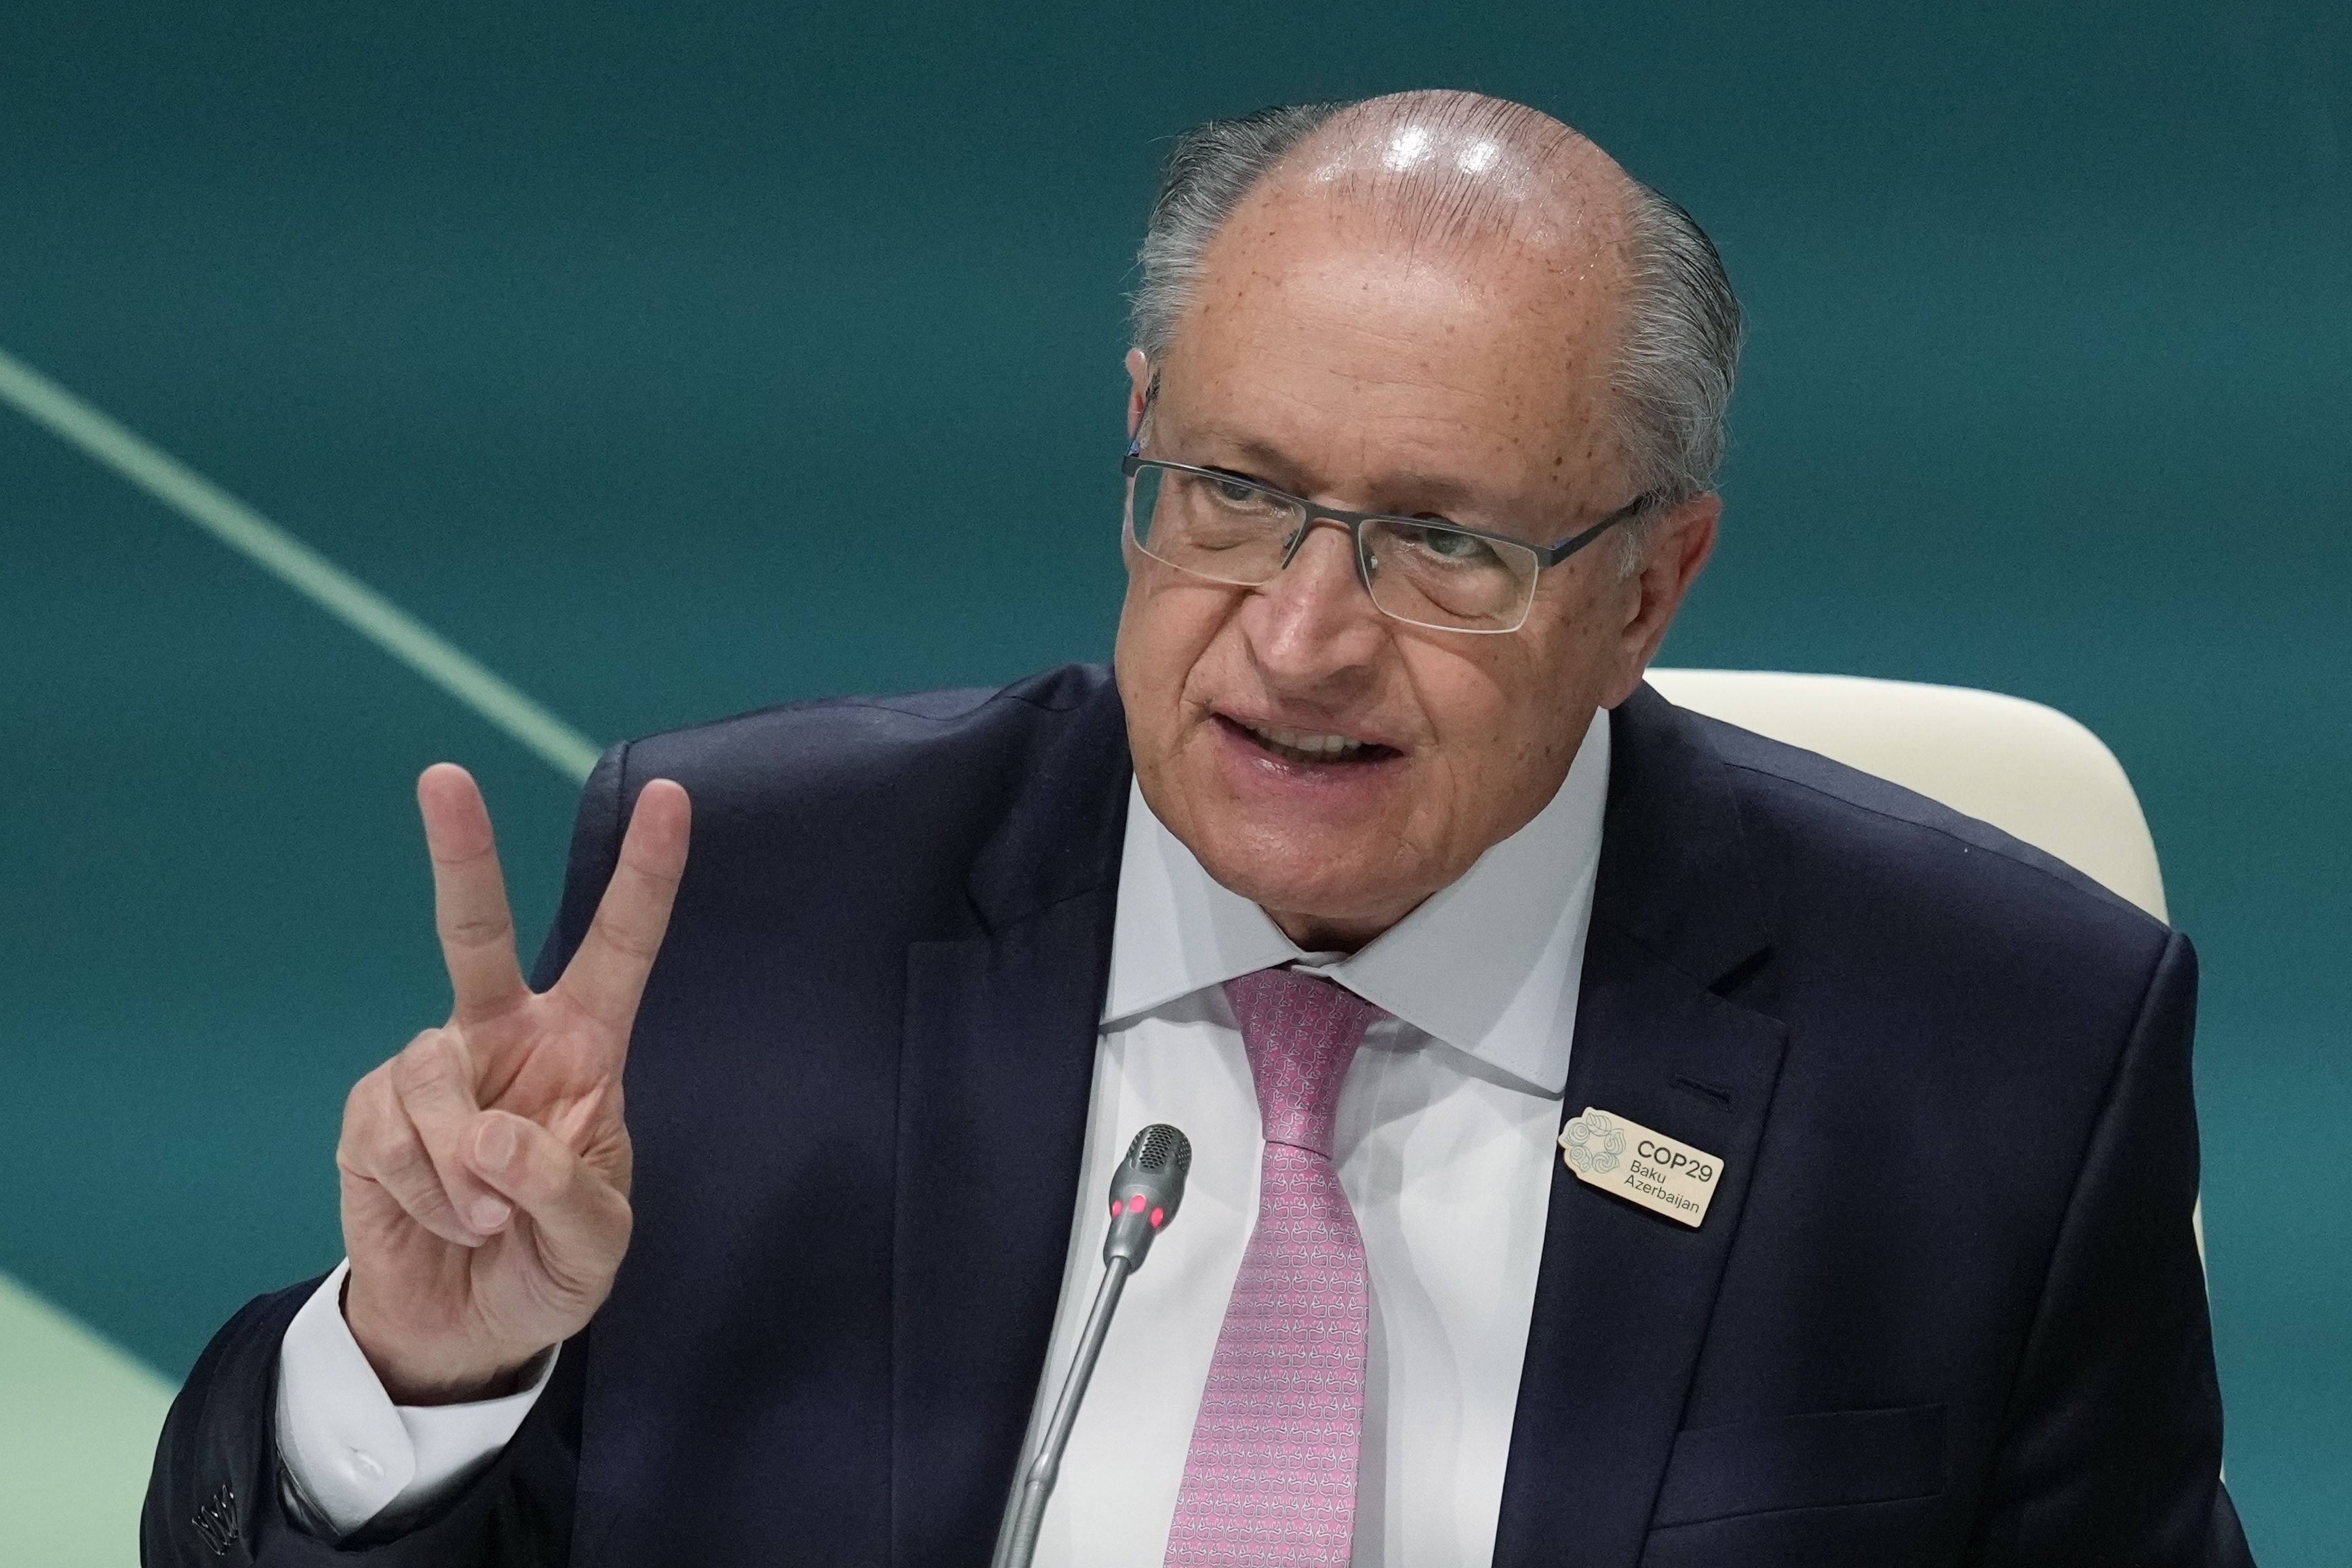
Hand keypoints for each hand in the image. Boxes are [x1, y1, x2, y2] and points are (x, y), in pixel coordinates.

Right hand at [337, 763, 689, 1404]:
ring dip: (461, 1170)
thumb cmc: (549, 1268)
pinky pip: (388, 1136)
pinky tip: (443, 1221)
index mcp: (584, 1049)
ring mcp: (433, 1071)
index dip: (645, 877)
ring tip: (485, 1220)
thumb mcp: (594, 1244)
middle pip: (477, 932)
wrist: (465, 1331)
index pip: (621, 948)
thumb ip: (564, 1191)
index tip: (672, 799)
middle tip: (444, 777)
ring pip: (431, 1078)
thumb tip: (494, 1137)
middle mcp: (505, 1038)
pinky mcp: (370, 1114)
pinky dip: (422, 1193)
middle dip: (461, 853)